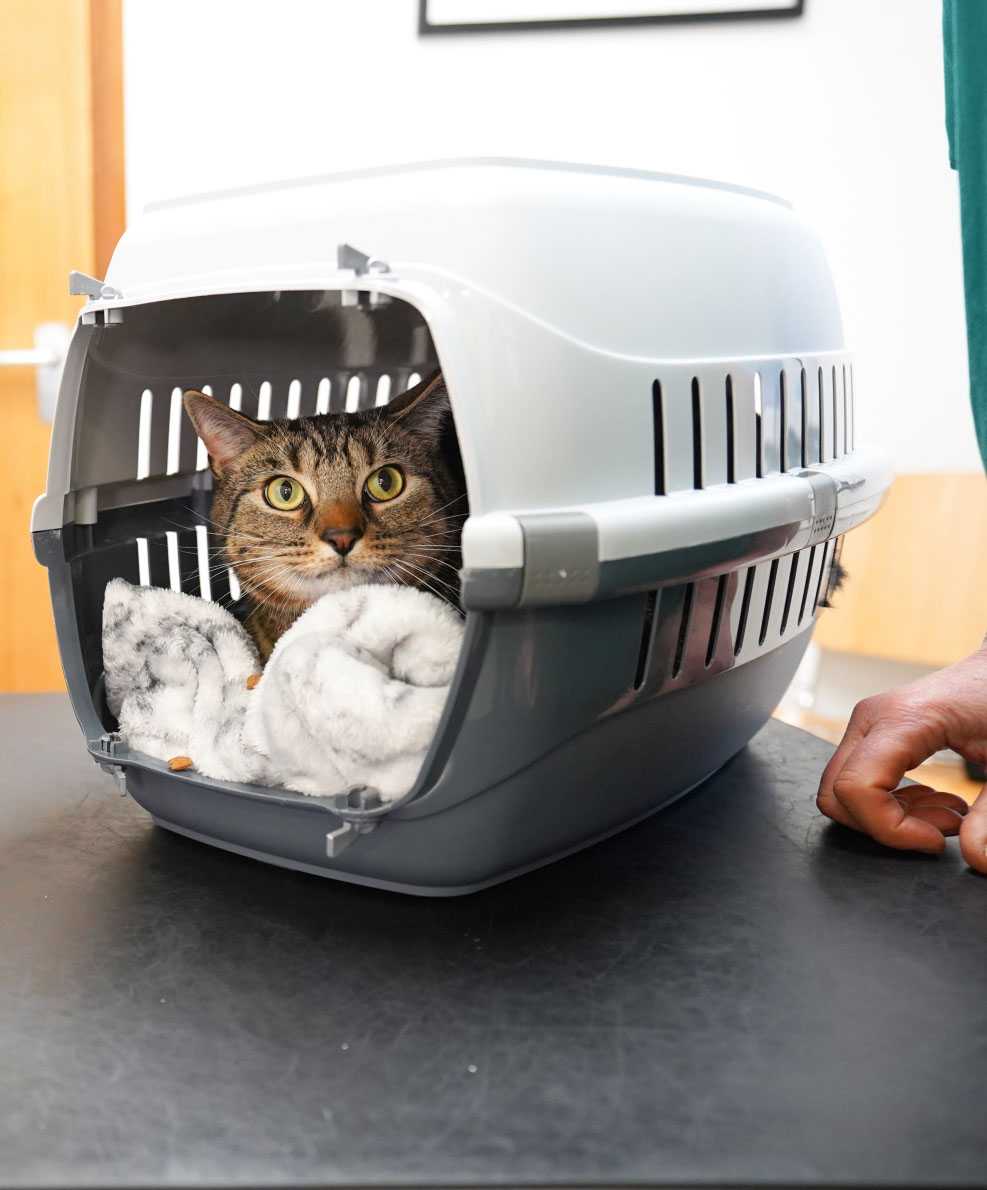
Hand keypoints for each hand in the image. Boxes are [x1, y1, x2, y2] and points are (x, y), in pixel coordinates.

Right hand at [816, 644, 986, 873]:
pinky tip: (933, 801)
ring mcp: (868, 726)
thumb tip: (976, 858)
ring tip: (946, 814)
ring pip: (842, 791)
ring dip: (888, 817)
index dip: (889, 829)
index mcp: (901, 720)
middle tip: (940, 829)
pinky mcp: (873, 734)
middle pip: (836, 794)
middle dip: (885, 826)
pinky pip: (857, 780)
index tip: (935, 841)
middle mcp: (872, 720)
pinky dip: (889, 804)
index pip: (856, 787)